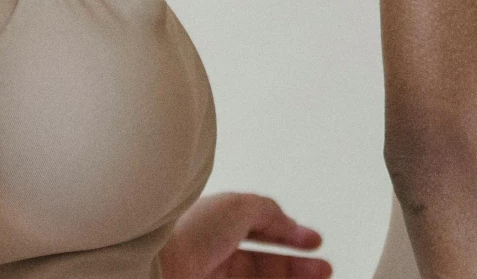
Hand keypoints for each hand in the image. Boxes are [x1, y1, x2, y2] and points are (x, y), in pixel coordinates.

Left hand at [159, 192, 328, 278]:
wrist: (153, 266)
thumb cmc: (187, 232)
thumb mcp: (238, 206)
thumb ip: (268, 211)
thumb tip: (288, 223)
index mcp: (216, 225)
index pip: (260, 230)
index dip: (290, 234)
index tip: (314, 241)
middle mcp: (212, 256)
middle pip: (263, 264)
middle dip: (298, 266)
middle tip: (324, 270)